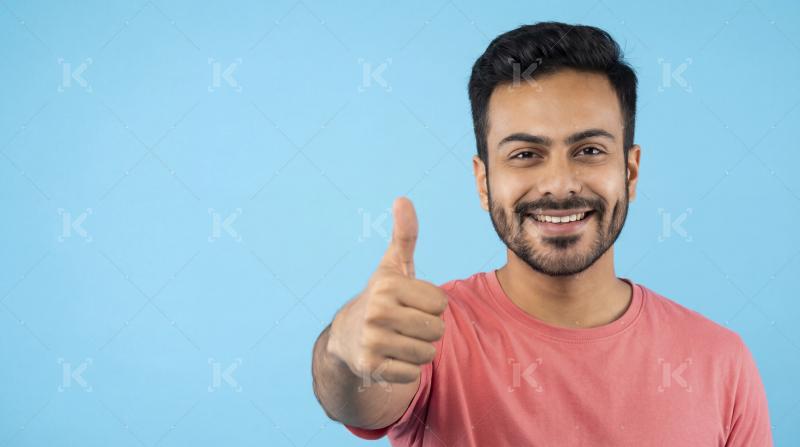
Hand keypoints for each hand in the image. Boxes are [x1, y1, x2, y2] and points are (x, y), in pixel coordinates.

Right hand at [327, 196, 447, 384]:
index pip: (440, 303)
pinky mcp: (371, 366)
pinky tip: (390, 357)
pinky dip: (406, 368)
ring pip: (427, 352)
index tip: (409, 303)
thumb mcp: (393, 266)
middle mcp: (377, 311)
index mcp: (387, 285)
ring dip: (418, 349)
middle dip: (427, 329)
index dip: (430, 305)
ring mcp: (372, 340)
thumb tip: (403, 199)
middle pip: (437, 329)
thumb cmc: (381, 298)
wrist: (346, 337)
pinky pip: (413, 372)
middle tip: (405, 324)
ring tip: (398, 339)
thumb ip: (404, 235)